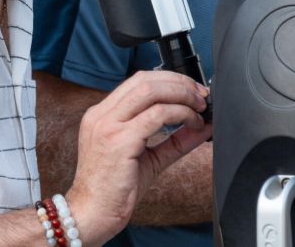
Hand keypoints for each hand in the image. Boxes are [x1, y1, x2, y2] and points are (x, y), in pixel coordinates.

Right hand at [65, 71, 211, 242]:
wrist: (92, 214)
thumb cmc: (115, 190)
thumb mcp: (150, 158)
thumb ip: (175, 140)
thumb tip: (203, 126)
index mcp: (102, 115)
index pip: (138, 81)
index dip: (170, 81)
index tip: (192, 91)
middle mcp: (101, 115)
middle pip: (145, 80)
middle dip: (179, 83)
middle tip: (201, 96)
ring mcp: (107, 125)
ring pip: (150, 91)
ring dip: (181, 95)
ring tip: (199, 108)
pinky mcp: (118, 141)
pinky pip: (156, 116)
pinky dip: (180, 114)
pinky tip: (192, 123)